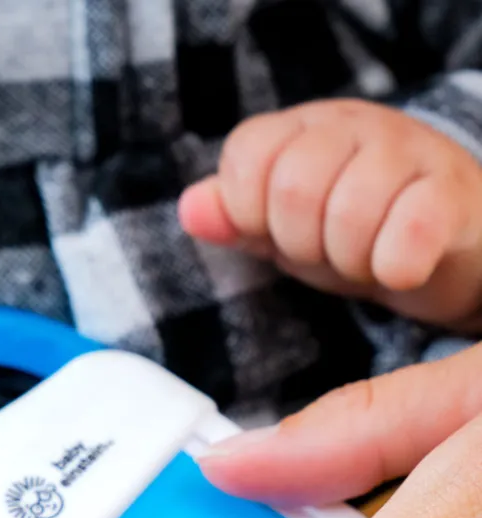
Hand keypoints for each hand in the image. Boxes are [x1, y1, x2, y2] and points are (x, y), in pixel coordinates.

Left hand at [179, 99, 481, 325]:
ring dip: (349, 260)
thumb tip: (188, 209)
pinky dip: (394, 265)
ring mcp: (409, 152)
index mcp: (302, 130)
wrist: (446, 245)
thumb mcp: (281, 229)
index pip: (247, 156)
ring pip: (350, 212)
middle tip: (328, 250)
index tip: (277, 231)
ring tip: (365, 257)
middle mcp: (355, 126)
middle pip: (293, 187)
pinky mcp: (452, 193)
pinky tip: (400, 268)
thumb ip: (235, 219)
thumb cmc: (353, 233)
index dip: (251, 211)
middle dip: (301, 243)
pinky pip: (411, 231)